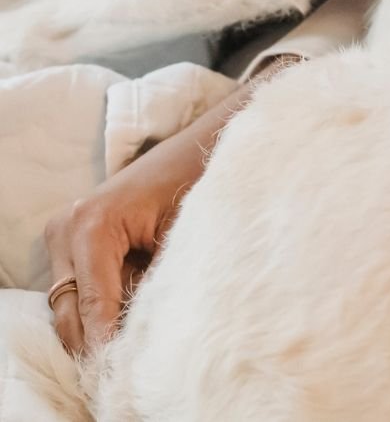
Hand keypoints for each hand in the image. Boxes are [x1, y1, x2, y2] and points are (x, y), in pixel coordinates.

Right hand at [44, 75, 264, 353]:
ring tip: (136, 338)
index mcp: (92, 224)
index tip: (124, 372)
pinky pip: (80, 291)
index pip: (94, 304)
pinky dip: (103, 306)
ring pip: (72, 307)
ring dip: (101, 325)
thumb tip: (143, 339)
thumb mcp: (181, 237)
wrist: (198, 144)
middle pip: (71, 313)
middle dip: (99, 341)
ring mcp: (63, 234)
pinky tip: (132, 310)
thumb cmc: (196, 180)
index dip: (109, 342)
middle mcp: (67, 228)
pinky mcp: (71, 241)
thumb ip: (157, 285)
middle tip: (127, 369)